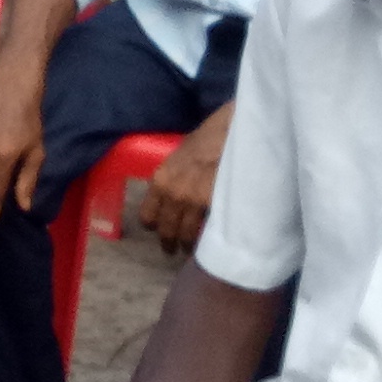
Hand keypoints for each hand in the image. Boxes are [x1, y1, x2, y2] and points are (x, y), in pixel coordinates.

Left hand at [141, 109, 230, 252]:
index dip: (153, 225)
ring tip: (191, 250)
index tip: (158, 230)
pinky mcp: (213, 205)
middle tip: (173, 249)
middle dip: (169, 242)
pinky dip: (207, 237)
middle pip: (166, 229)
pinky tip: (209, 241)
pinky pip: (206, 229)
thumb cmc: (210, 136)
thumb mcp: (182, 155)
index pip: (148, 215)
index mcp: (161, 179)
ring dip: (188, 244)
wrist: (233, 131)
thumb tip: (175, 189)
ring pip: (186, 234)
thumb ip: (175, 176)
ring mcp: (193, 202)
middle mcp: (172, 194)